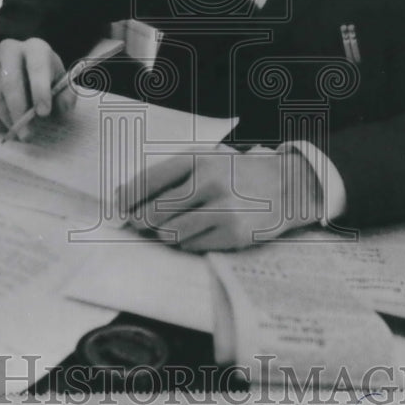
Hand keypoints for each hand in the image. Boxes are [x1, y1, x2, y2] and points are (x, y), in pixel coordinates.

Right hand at [0, 38, 75, 138]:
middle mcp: (11, 48)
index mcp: (36, 48)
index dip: (40, 90)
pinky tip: (3, 123)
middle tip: (26, 133)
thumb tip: (62, 106)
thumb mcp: (62, 86)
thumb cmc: (47, 80)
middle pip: (10, 81)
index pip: (37, 66)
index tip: (44, 113)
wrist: (27, 72)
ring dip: (5, 116)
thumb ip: (66, 96)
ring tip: (16, 131)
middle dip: (18, 110)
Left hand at [117, 145, 322, 251]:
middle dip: (142, 220)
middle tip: (139, 223)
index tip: (118, 206)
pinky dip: (188, 241)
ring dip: (165, 232)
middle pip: (155, 212)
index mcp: (198, 159)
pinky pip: (193, 245)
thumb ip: (170, 175)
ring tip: (173, 225)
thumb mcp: (206, 160)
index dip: (128, 196)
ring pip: (171, 233)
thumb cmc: (236, 173)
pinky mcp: (234, 234)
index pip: (149, 180)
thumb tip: (127, 199)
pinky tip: (198, 230)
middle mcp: (209, 182)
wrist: (286, 186)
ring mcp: (223, 209)